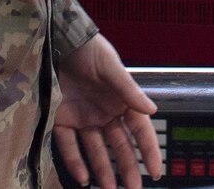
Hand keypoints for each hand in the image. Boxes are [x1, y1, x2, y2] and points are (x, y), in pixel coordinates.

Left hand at [51, 34, 162, 188]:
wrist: (57, 39)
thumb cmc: (88, 48)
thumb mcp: (111, 66)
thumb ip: (129, 90)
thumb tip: (152, 109)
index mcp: (122, 100)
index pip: (140, 130)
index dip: (149, 150)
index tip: (157, 170)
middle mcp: (105, 113)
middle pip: (120, 146)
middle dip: (129, 168)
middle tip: (134, 188)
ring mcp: (84, 118)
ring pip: (97, 151)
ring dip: (104, 170)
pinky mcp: (63, 120)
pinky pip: (70, 145)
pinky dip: (75, 162)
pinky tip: (83, 177)